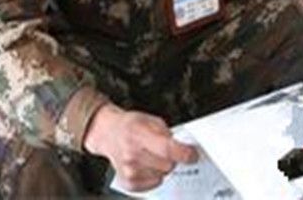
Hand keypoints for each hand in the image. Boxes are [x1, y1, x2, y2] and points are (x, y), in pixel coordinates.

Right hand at [82, 104, 196, 191]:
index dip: (184, 153)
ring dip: (162, 167)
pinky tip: (145, 165)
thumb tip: (184, 147)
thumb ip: (167, 133)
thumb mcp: (151, 119)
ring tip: (151, 155)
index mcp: (138, 133)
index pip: (166, 149)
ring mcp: (129, 171)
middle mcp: (131, 154)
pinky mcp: (128, 183)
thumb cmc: (130, 125)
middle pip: (168, 165)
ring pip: (163, 175)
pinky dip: (154, 176)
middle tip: (163, 149)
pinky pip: (154, 184)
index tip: (193, 155)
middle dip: (172, 158)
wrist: (108, 134)